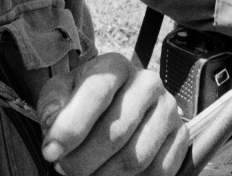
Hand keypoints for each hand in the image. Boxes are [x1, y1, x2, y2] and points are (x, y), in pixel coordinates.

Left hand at [37, 52, 190, 175]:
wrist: (117, 105)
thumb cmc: (83, 99)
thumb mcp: (62, 92)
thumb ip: (53, 104)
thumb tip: (53, 123)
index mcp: (116, 66)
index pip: (96, 94)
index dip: (71, 128)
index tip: (50, 152)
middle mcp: (148, 82)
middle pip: (115, 132)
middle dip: (83, 160)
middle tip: (64, 169)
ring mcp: (168, 109)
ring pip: (136, 157)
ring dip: (104, 175)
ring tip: (86, 174)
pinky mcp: (180, 135)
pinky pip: (159, 170)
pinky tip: (112, 175)